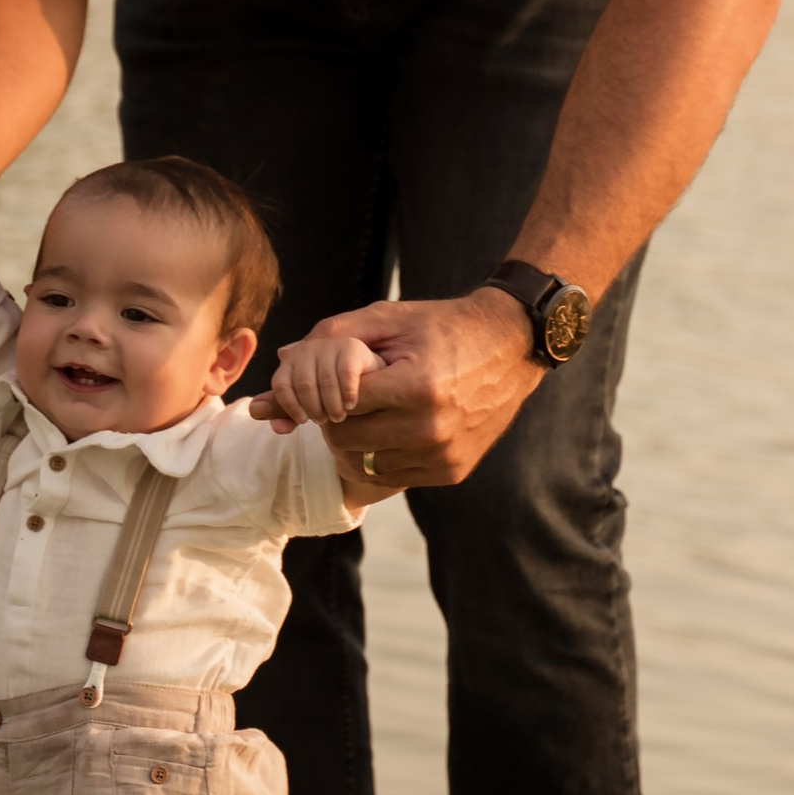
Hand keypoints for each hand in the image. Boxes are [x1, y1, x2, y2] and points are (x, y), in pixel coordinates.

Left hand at [252, 286, 539, 488]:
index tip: (329, 385)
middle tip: (345, 400)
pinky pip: (392, 476)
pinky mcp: (452, 471)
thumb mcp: (388, 318)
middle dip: (334, 420)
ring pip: (364, 465)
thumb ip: (332, 336)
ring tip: (370, 413)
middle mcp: (431, 429)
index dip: (324, 394)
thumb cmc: (443, 327)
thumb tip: (283, 359)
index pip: (338, 406)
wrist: (510, 345)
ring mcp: (443, 455)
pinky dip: (382, 456)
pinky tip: (392, 429)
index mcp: (416, 387)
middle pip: (345, 441)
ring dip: (356, 442)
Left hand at [256, 328, 386, 430]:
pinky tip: (352, 404)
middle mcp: (308, 347)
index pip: (280, 383)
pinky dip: (347, 394)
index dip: (289, 406)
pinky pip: (344, 374)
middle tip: (325, 422)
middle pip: (302, 384)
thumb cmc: (335, 393)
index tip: (303, 421)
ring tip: (339, 417)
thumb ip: (284, 408)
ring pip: (323, 382)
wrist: (373, 378)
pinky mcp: (352, 347)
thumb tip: (254, 411)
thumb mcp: (308, 401)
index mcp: (292, 358)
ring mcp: (331, 344)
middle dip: (313, 408)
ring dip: (331, 405)